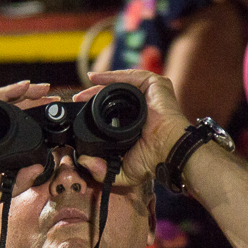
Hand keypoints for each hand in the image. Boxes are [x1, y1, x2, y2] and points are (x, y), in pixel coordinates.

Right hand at [0, 80, 57, 208]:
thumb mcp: (2, 186)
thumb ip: (22, 180)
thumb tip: (40, 168)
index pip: (20, 126)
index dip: (37, 119)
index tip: (54, 117)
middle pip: (16, 109)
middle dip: (36, 101)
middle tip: (55, 98)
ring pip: (7, 101)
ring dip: (27, 92)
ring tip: (44, 88)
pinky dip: (9, 91)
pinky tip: (24, 86)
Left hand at [73, 69, 190, 186]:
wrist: (169, 150)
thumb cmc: (153, 159)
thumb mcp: (122, 171)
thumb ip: (102, 171)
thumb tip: (83, 161)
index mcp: (135, 122)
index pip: (113, 110)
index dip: (95, 109)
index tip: (80, 111)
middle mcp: (143, 106)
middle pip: (114, 95)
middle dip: (93, 95)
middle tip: (78, 99)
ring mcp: (149, 94)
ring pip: (120, 84)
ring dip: (100, 85)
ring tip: (84, 91)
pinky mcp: (155, 84)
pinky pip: (130, 76)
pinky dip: (112, 76)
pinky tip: (96, 79)